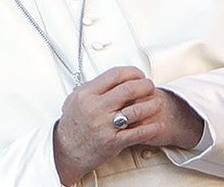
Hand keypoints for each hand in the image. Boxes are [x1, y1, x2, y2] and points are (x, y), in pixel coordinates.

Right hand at [53, 66, 204, 184]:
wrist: (66, 150)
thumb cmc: (73, 125)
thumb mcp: (75, 99)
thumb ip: (93, 87)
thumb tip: (110, 78)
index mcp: (87, 94)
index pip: (114, 75)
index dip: (131, 72)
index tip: (138, 74)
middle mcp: (96, 108)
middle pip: (128, 89)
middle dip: (145, 85)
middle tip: (150, 86)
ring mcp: (105, 125)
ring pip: (136, 110)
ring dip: (151, 105)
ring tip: (156, 102)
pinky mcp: (113, 141)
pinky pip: (138, 133)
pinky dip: (151, 128)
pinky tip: (156, 123)